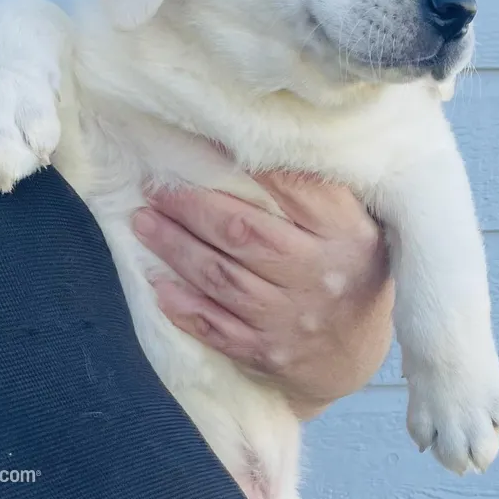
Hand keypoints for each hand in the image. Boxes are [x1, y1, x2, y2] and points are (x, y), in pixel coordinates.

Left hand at [131, 172, 393, 419]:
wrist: (355, 352)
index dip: (243, 164)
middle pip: (243, 232)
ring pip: (223, 278)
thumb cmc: (345, 267)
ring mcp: (293, 318)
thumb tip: (253, 146)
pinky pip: (218, 329)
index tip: (201, 145)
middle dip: (191, 206)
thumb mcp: (351, 223)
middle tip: (155, 185)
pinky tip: (158, 284)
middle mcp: (321, 274)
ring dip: (176, 247)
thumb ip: (314, 190)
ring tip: (143, 221)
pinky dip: (185, 306)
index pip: (291, 188)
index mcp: (345, 232)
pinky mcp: (269, 351)